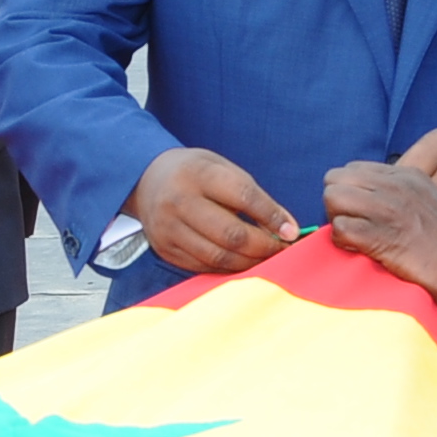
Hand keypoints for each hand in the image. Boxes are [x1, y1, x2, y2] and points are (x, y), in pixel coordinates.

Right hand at [124, 147, 298, 274]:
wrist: (145, 180)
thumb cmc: (193, 172)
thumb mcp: (221, 168)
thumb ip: (253, 195)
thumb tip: (287, 228)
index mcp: (197, 174)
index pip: (242, 196)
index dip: (271, 215)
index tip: (292, 231)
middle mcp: (178, 201)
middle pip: (231, 234)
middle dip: (264, 246)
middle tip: (282, 249)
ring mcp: (168, 229)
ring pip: (218, 256)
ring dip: (250, 262)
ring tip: (267, 258)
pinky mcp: (165, 249)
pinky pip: (204, 266)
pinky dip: (229, 268)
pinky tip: (244, 262)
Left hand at [325, 161, 436, 308]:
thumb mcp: (428, 199)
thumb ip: (399, 193)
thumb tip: (366, 201)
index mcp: (405, 174)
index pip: (351, 169)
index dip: (349, 192)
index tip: (361, 213)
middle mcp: (393, 186)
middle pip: (335, 178)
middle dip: (336, 204)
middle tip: (353, 226)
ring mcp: (386, 209)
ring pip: (332, 198)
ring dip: (337, 221)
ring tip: (355, 238)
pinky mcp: (381, 236)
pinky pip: (340, 228)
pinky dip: (343, 242)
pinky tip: (361, 251)